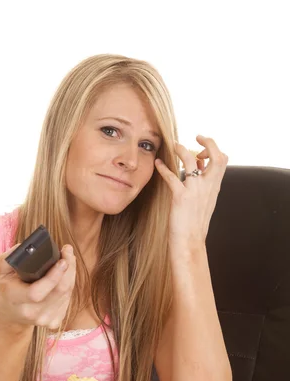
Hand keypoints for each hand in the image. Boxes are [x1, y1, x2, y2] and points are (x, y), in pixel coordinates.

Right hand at [0, 244, 75, 329]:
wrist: (8, 314)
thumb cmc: (6, 287)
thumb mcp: (0, 271)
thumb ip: (9, 258)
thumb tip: (25, 247)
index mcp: (15, 299)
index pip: (37, 292)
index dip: (53, 277)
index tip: (62, 260)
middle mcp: (30, 313)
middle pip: (59, 291)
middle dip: (68, 268)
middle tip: (68, 251)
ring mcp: (44, 320)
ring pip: (67, 294)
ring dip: (70, 274)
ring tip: (67, 259)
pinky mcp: (54, 322)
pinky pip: (68, 299)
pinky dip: (69, 285)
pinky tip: (64, 276)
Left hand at [155, 135, 228, 250]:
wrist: (190, 243)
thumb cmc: (195, 224)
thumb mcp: (205, 201)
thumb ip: (204, 184)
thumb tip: (200, 166)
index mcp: (214, 187)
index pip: (223, 160)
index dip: (213, 150)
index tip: (201, 150)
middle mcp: (208, 187)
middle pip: (217, 156)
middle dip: (208, 142)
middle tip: (197, 137)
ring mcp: (195, 191)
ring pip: (191, 161)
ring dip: (181, 149)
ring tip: (173, 145)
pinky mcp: (181, 198)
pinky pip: (172, 177)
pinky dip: (163, 168)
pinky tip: (157, 164)